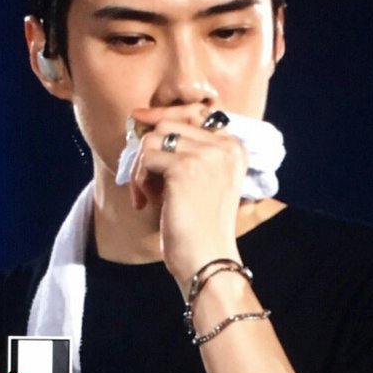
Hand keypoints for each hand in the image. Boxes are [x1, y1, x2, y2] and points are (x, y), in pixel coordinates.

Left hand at [129, 104, 247, 288]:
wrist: (207, 260)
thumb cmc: (200, 226)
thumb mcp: (202, 180)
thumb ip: (188, 150)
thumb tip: (146, 119)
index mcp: (234, 147)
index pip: (194, 113)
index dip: (163, 117)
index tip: (138, 120)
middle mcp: (225, 145)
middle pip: (168, 123)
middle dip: (149, 150)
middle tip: (144, 181)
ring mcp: (206, 154)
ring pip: (153, 137)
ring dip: (141, 166)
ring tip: (146, 194)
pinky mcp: (185, 167)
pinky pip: (146, 157)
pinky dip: (139, 180)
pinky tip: (145, 201)